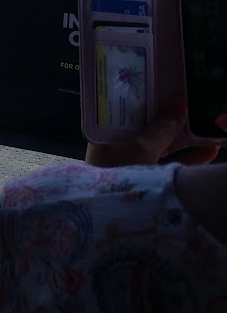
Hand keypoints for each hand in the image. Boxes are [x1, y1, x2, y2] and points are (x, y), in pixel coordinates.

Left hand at [86, 99, 221, 168]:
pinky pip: (168, 164)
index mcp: (104, 134)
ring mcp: (130, 165)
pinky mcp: (145, 181)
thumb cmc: (120, 180)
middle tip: (193, 102)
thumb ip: (161, 128)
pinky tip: (208, 151)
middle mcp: (114, 147)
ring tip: (208, 126)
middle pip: (145, 125)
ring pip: (160, 145)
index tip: (169, 86)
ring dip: (184, 137)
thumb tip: (179, 103)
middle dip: (170, 116)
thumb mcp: (142, 148)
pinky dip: (186, 158)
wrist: (116, 226)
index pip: (125, 107)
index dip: (148, 96)